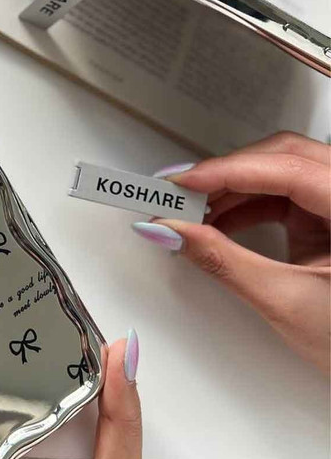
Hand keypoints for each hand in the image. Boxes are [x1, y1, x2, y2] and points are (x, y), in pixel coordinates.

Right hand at [133, 132, 329, 373]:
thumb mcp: (285, 301)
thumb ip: (222, 261)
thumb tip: (170, 231)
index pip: (289, 170)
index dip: (229, 171)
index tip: (180, 183)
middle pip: (284, 158)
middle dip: (227, 173)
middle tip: (177, 193)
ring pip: (281, 172)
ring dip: (233, 189)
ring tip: (191, 212)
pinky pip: (284, 195)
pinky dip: (247, 205)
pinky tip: (217, 222)